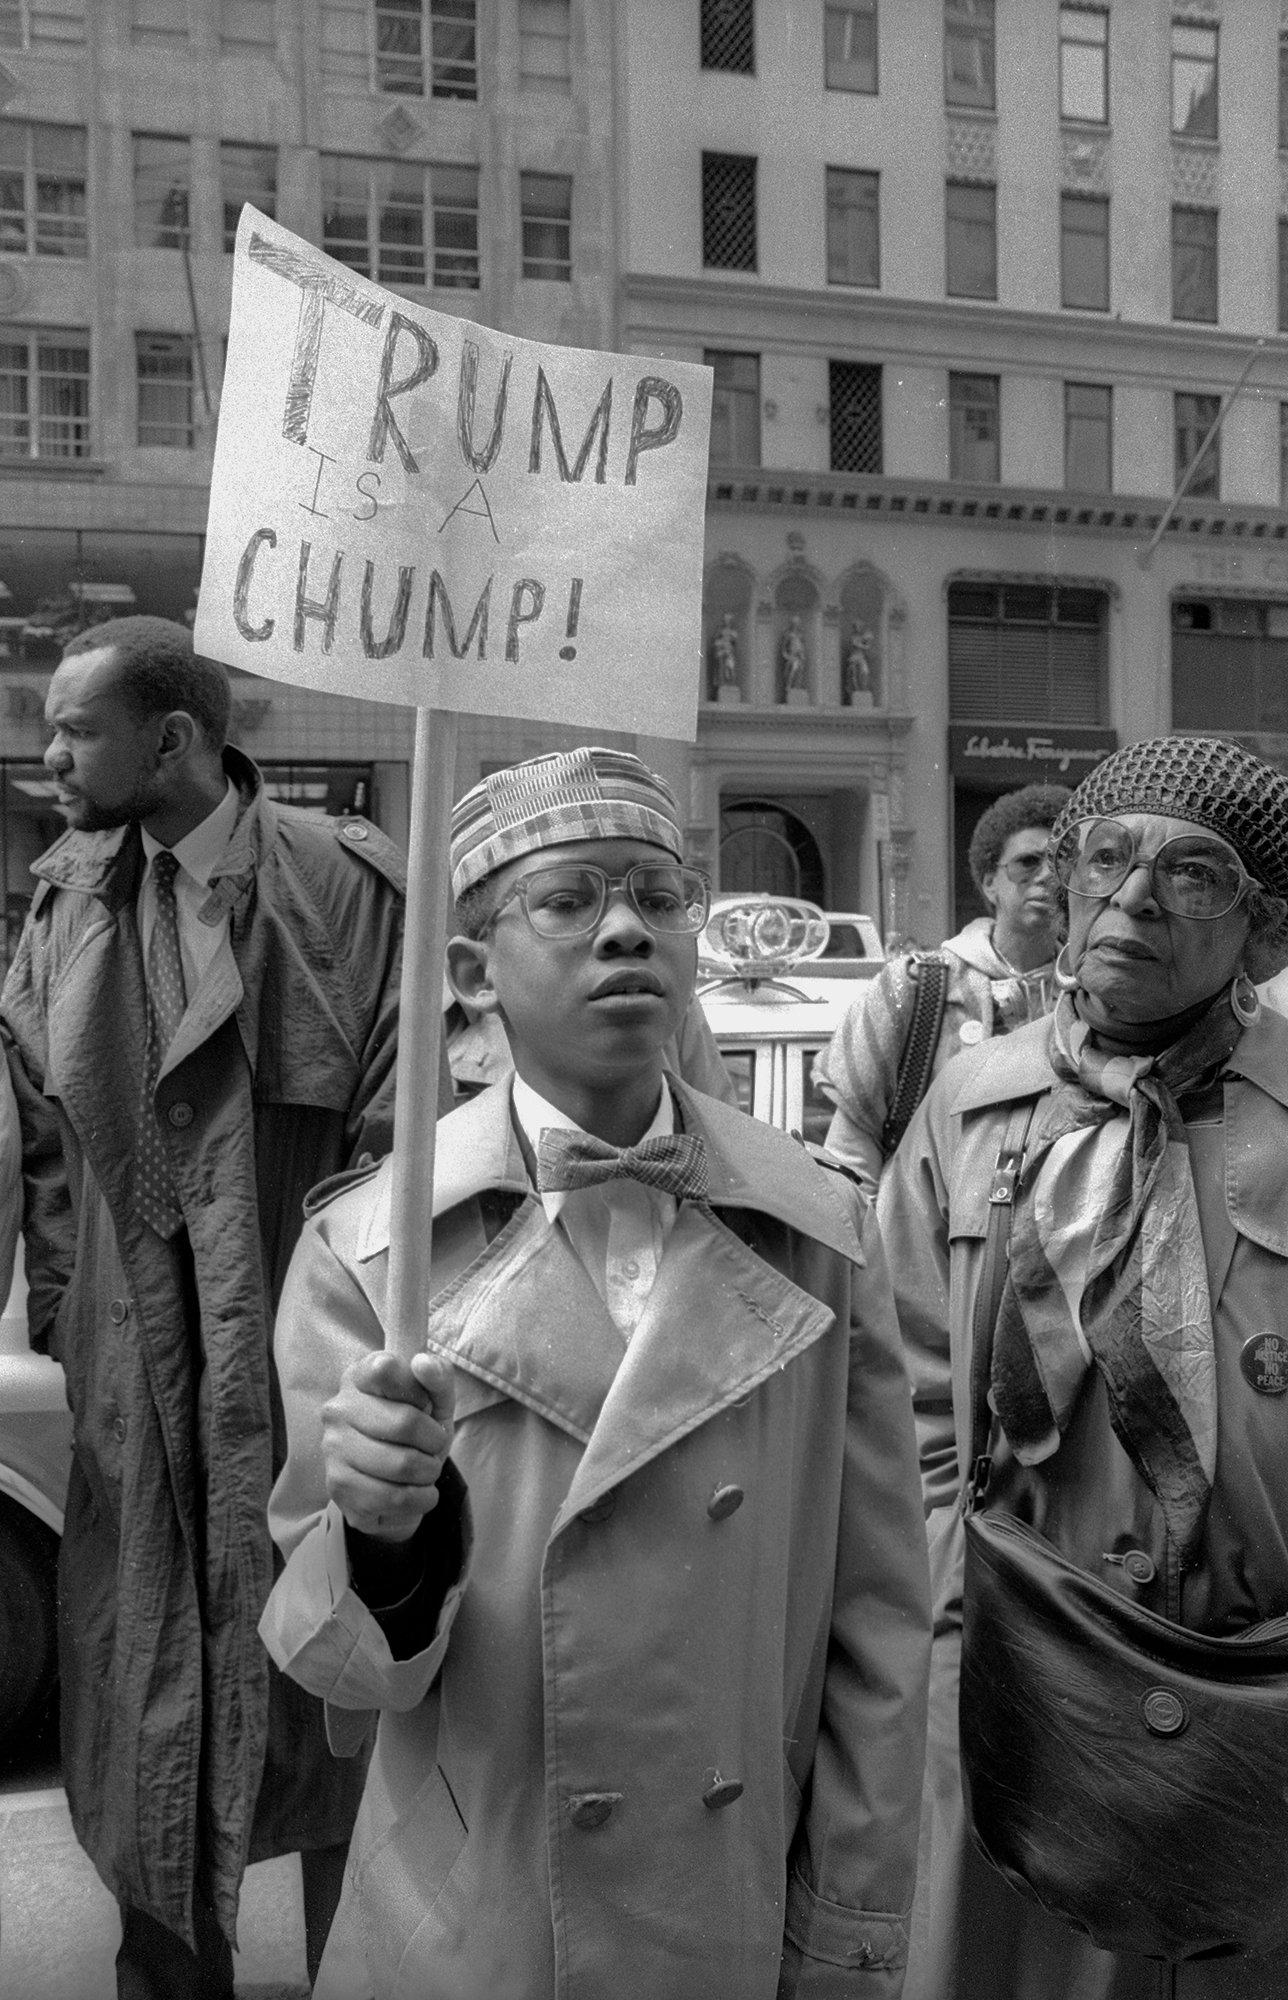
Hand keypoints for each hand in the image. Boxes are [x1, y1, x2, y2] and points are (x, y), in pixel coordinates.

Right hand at [322, 1350, 454, 1542]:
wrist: (395, 1482)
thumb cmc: (417, 1431)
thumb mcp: (436, 1400)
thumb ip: (438, 1376)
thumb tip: (422, 1363)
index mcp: (359, 1377)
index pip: (386, 1368)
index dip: (420, 1392)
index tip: (424, 1406)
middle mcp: (338, 1409)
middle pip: (405, 1423)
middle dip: (434, 1441)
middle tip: (433, 1448)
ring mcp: (333, 1449)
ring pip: (402, 1465)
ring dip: (429, 1473)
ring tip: (425, 1471)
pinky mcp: (338, 1488)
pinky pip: (393, 1498)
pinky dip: (419, 1499)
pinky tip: (416, 1493)